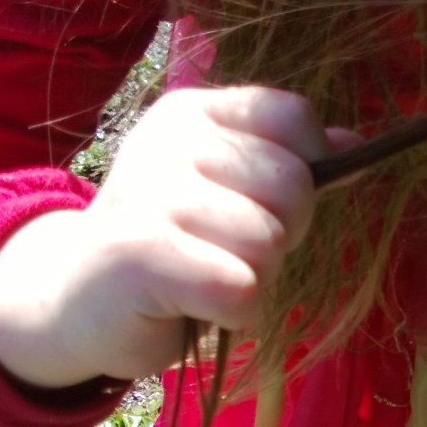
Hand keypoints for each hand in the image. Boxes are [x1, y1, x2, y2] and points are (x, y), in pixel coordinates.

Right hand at [0, 86, 350, 387]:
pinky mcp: (141, 252)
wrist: (71, 301)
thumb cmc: (166, 248)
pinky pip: (240, 288)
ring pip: (268, 242)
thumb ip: (284, 163)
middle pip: (293, 184)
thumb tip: (355, 142)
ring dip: (253, 278)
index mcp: (195, 113)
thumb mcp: (223, 192)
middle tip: (229, 253)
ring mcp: (150, 191)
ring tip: (204, 279)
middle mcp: (171, 141)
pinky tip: (194, 306)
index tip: (269, 205)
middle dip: (282, 235)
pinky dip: (233, 312)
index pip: (293, 117)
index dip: (309, 170)